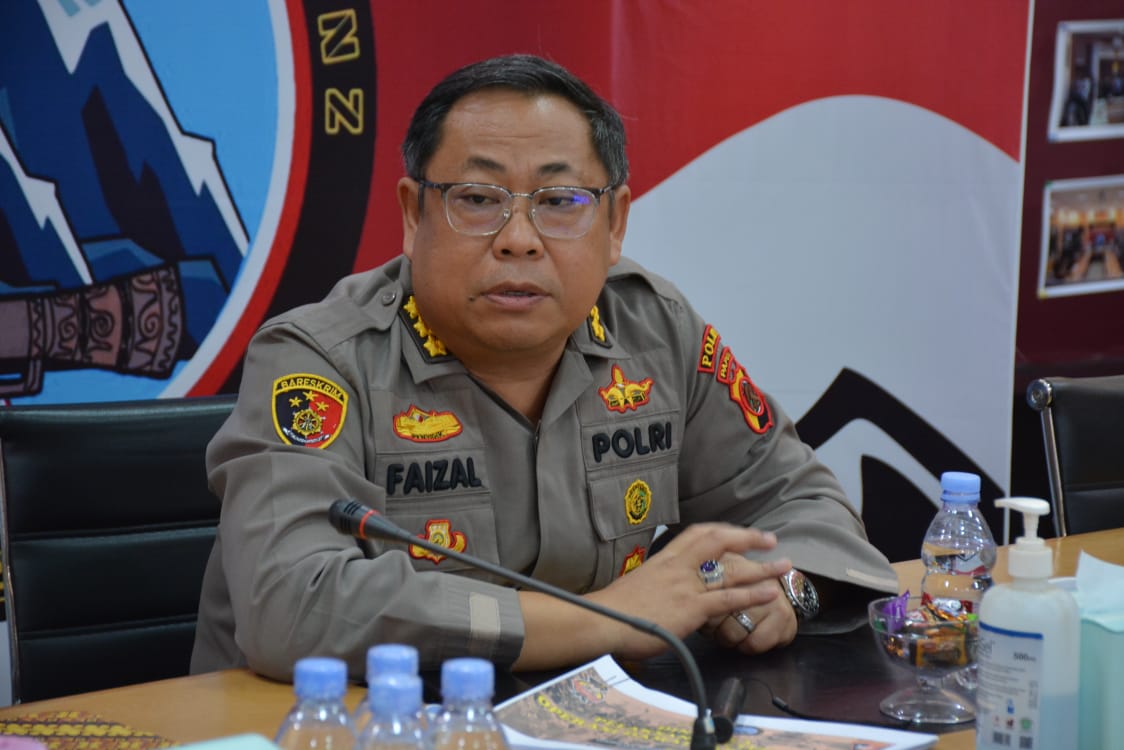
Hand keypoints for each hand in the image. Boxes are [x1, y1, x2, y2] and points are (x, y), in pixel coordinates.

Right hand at [583, 523, 789, 661]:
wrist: (601, 621)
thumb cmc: (613, 610)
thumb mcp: (638, 586)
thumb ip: (658, 584)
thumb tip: (666, 590)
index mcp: (664, 559)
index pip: (698, 534)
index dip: (723, 530)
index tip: (739, 532)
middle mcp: (678, 566)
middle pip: (718, 540)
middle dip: (747, 537)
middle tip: (769, 539)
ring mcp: (686, 586)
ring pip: (731, 569)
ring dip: (762, 567)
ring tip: (785, 566)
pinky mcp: (690, 608)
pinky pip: (728, 599)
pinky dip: (752, 595)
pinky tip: (770, 593)